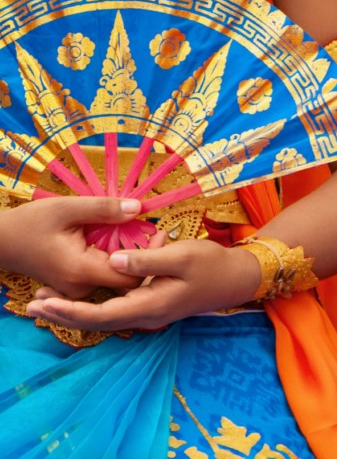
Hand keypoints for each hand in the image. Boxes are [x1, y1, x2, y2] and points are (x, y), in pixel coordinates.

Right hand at [0, 196, 144, 298]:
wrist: (0, 242)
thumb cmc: (30, 223)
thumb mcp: (66, 208)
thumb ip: (103, 209)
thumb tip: (139, 208)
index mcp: (81, 271)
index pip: (131, 276)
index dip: (149, 258)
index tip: (159, 234)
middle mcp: (82, 288)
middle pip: (128, 281)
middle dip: (144, 258)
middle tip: (157, 233)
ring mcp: (78, 291)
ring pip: (116, 280)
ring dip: (130, 259)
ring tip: (142, 233)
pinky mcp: (75, 288)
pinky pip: (104, 278)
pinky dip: (115, 262)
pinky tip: (122, 242)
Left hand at [26, 239, 261, 331]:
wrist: (237, 278)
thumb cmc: (212, 264)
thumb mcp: (181, 256)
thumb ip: (146, 259)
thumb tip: (114, 261)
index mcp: (150, 305)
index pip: (100, 315)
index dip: (70, 311)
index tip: (44, 304)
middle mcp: (145, 316)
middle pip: (96, 323)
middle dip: (62, 316)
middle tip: (31, 307)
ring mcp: (148, 314)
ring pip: (103, 319)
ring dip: (73, 313)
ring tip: (44, 305)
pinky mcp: (150, 307)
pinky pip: (113, 313)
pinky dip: (90, 308)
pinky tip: (77, 300)